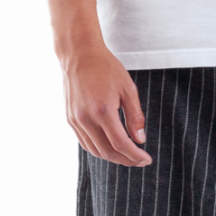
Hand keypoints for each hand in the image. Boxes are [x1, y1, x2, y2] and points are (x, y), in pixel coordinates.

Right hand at [63, 47, 152, 166]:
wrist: (79, 54)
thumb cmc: (105, 67)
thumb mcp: (128, 88)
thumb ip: (135, 116)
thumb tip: (140, 139)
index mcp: (102, 110)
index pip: (120, 144)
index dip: (135, 155)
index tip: (146, 159)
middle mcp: (86, 118)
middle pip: (107, 151)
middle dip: (125, 160)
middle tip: (139, 161)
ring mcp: (75, 120)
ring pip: (94, 150)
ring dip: (112, 157)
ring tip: (127, 156)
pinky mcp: (70, 119)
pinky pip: (84, 142)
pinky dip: (98, 149)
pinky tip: (110, 147)